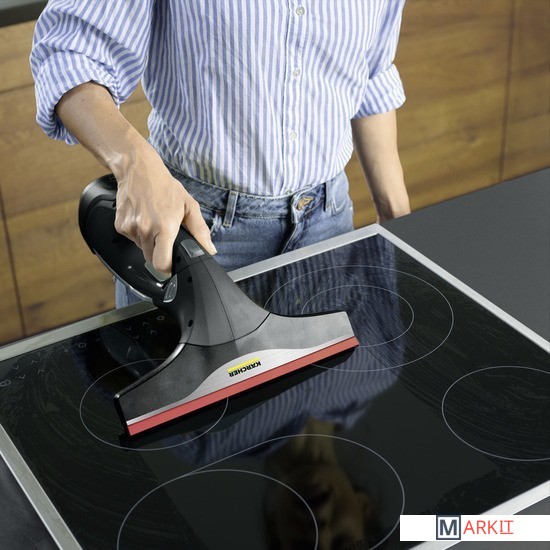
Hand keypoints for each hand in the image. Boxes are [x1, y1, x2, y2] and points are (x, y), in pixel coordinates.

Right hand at [113, 141, 216, 273]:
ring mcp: (131, 228)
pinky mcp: (120, 226)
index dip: (168, 268)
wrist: (138, 169)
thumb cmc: (165, 187)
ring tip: (154, 222)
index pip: (161, 263)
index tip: (172, 265)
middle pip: (151, 259)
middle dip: (160, 253)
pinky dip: (138, 234)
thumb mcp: (189, 206)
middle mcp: (145, 229)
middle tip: (166, 236)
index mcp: (164, 227)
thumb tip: (209, 250)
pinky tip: (144, 218)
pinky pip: (132, 239)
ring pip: (141, 249)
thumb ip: (200, 231)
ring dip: (149, 242)